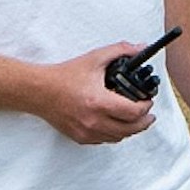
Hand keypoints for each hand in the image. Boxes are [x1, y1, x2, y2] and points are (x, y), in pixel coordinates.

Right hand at [34, 44, 154, 144]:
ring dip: (130, 129)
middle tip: (149, 115)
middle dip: (144, 122)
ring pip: (118, 138)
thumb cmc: (64, 76)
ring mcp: (86, 132)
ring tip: (135, 120)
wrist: (40, 91)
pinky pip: (104, 140)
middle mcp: (94, 120)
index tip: (148, 101)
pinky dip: (113, 134)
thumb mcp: (94, 58)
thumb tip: (139, 48)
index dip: (145, 107)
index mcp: (99, 101)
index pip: (133, 113)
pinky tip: (115, 124)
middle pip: (130, 130)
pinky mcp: (80, 137)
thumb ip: (120, 50)